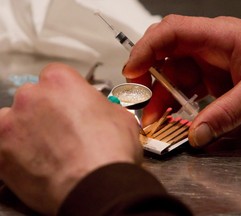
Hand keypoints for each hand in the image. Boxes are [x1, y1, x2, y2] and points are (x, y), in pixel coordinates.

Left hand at [0, 63, 141, 214]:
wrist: (99, 186)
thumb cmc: (110, 151)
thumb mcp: (119, 116)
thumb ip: (100, 106)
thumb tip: (97, 111)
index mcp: (60, 82)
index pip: (55, 76)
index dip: (64, 92)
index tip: (69, 104)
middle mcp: (31, 97)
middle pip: (33, 97)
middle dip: (45, 110)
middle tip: (62, 130)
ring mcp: (12, 125)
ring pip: (14, 120)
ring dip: (28, 130)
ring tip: (49, 148)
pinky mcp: (1, 154)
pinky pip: (5, 147)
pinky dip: (18, 153)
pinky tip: (39, 163)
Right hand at [123, 15, 240, 147]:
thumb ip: (227, 114)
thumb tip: (197, 135)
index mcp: (220, 36)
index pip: (172, 32)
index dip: (147, 49)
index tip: (132, 70)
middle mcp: (210, 47)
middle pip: (166, 54)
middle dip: (147, 75)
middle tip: (138, 98)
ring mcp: (209, 63)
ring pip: (173, 74)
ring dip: (159, 95)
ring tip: (153, 117)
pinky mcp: (212, 79)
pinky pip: (185, 87)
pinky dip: (175, 101)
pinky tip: (170, 114)